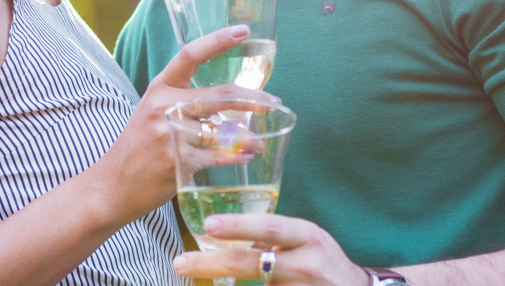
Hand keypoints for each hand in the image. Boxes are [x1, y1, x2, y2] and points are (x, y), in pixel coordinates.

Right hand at [93, 25, 280, 222]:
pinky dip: (237, 157)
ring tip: (260, 140)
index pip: (190, 54)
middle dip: (254, 99)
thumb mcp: (153, 112)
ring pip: (223, 131)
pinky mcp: (178, 162)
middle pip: (220, 96)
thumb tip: (230, 102)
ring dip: (249, 137)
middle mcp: (164, 106)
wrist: (111, 186)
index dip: (218, 40)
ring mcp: (171, 134)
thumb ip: (184, 103)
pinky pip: (218, 156)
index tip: (243, 30)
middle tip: (275, 101)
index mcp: (160, 88)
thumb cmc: (138, 147)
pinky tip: (248, 156)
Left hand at [172, 214, 370, 285]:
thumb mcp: (306, 240)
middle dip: (212, 263)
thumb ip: (273, 237)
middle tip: (181, 262)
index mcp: (307, 236)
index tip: (209, 225)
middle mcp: (307, 263)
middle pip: (252, 263)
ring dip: (226, 284)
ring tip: (198, 277)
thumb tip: (228, 236)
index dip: (240, 225)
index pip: (271, 227)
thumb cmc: (324, 262)